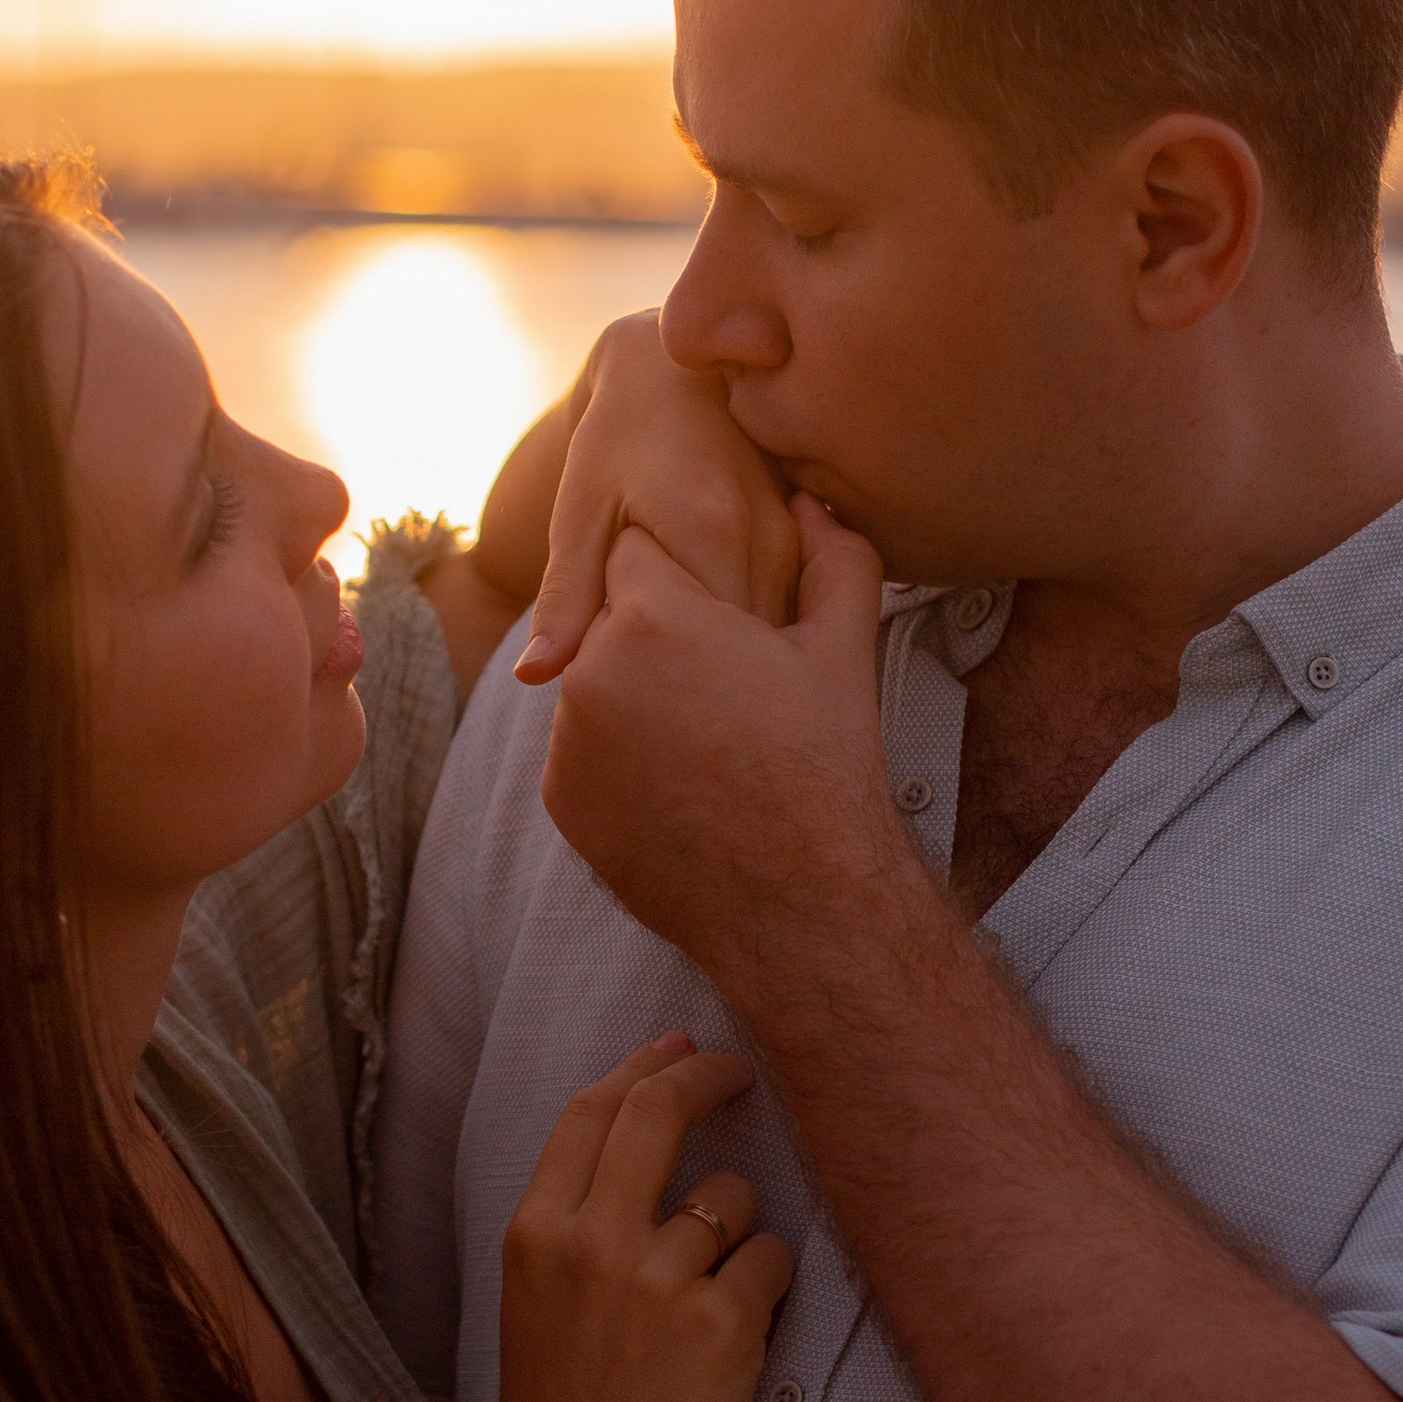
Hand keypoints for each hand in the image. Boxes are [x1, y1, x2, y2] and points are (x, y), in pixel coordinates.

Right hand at [439, 1036, 795, 1401]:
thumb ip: (577, 1224)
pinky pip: (774, 1262)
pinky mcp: (724, 1322)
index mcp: (534, 1234)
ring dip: (739, 1237)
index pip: (592, 1110)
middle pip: (660, 1111)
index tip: (682, 1049)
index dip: (644, 1067)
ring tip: (710, 1308)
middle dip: (709, 1077)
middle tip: (743, 1074)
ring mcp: (660, 1279)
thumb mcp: (536, 1305)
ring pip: (733, 1199)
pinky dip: (768, 1292)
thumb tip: (635, 1133)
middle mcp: (593, 1242)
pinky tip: (737, 1341)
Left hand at [515, 312, 800, 681]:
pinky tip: (713, 630)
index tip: (620, 671)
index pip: (692, 654)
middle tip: (648, 667)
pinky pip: (786, 618)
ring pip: (766, 642)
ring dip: (726, 660)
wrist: (680, 373)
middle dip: (695, 677)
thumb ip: (566, 599)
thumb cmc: (616, 440)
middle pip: (737, 655)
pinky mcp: (815, 543)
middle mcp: (768, 541)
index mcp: (709, 534)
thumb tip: (531, 676)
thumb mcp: (578, 514)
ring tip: (681, 650)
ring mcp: (799, 542)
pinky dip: (748, 637)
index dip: (654, 680)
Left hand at [540, 496, 904, 1001]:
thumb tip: (814, 500)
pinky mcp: (560, 796)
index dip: (683, 574)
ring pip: (598, 685)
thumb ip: (834, 557)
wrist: (796, 901)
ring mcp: (568, 739)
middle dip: (657, 635)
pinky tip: (683, 781)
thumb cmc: (825, 766)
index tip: (717, 610)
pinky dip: (621, 756)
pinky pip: (586, 750)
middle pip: (613, 619)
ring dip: (636, 695)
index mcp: (656, 616)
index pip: (638, 550)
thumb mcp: (842, 650)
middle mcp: (593, 670)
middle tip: (724, 684)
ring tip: (709, 740)